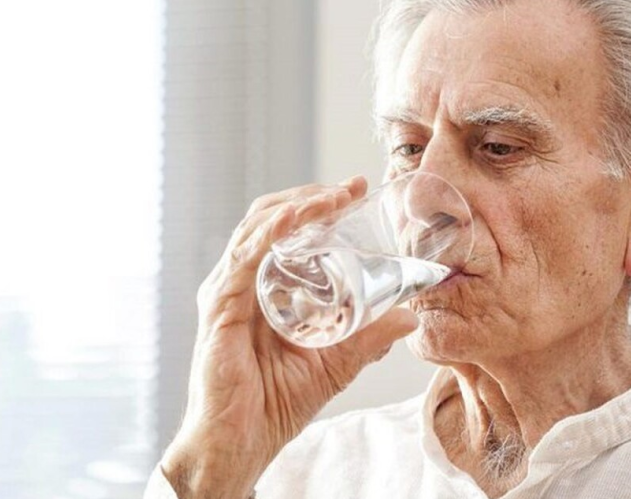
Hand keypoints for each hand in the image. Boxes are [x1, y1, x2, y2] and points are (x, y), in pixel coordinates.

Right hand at [160, 176, 419, 498]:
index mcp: (262, 285)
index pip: (285, 229)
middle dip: (311, 196)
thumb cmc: (275, 402)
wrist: (243, 441)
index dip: (318, 204)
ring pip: (257, 228)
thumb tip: (410, 316)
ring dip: (297, 206)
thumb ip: (369, 337)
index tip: (356, 190)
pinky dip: (269, 233)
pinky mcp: (220, 308)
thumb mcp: (336, 361)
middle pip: (269, 218)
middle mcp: (240, 280)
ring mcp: (226, 291)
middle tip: (351, 188)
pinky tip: (294, 220)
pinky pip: (243, 259)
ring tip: (333, 198)